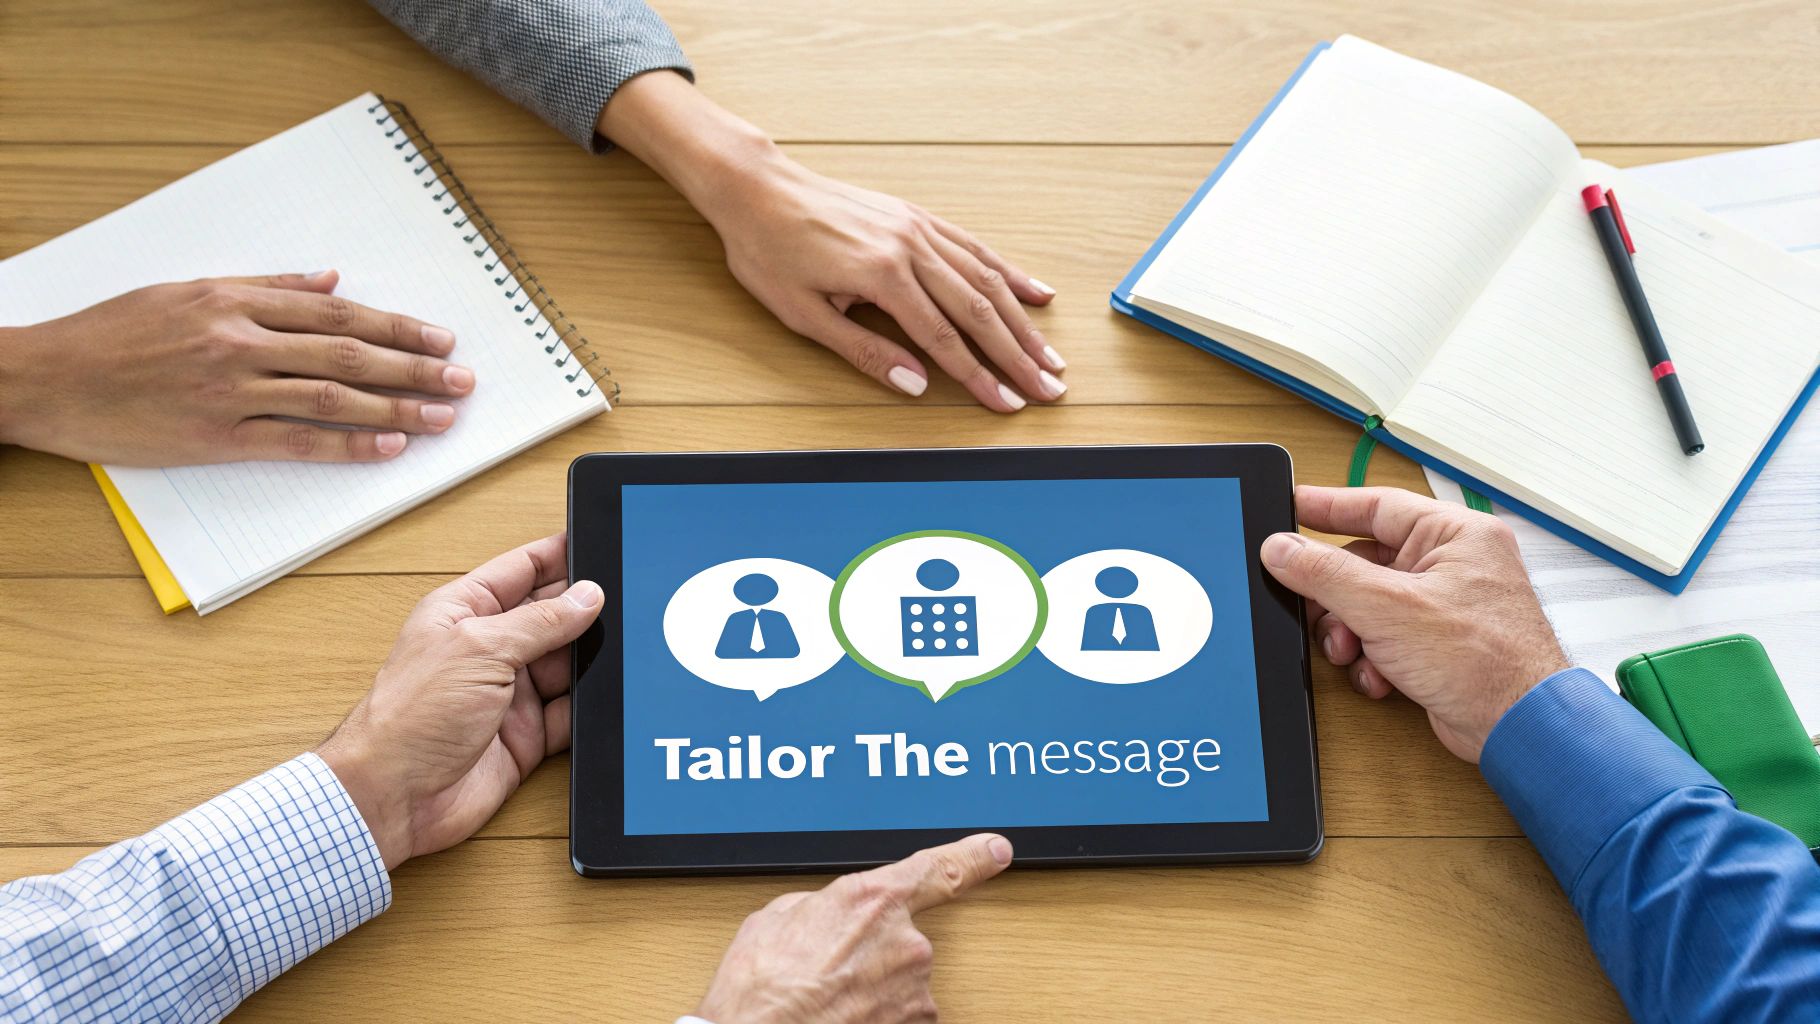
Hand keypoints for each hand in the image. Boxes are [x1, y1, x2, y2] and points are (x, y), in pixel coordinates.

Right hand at [0, 270, 474, 465]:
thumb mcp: (186, 289)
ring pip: (332, 395)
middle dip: (413, 366)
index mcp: (235, 301)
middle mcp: (239, 341)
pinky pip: (295, 441)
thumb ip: (264, 285)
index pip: (338, 313)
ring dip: (395, 407)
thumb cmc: (112, 333)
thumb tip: (329, 279)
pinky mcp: (214, 436)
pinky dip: (346, 444)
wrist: (45, 377)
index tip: (439, 337)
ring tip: (442, 415)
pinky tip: (387, 447)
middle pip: (348, 351)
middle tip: (461, 378)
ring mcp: (229, 390)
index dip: (397, 325)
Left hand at [316, 533, 601, 869]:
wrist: (395, 798)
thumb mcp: (480, 650)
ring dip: (589, 660)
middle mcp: (487, 650)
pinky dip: (589, 707)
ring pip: (566, 665)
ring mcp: (508, 693)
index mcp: (464, 612)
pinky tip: (604, 698)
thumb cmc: (408, 719)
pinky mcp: (525, 736)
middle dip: (585, 611)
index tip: (600, 545)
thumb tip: (586, 596)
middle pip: (551, 617)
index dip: (560, 556)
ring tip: (620, 649)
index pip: (522, 570)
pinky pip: (570, 714)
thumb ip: (540, 622)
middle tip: (624, 602)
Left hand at [597, 71, 1062, 412]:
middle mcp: (910, 246)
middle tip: (1050, 387)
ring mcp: (917, 227)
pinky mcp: (916, 216)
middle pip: (979, 311)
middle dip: (1018, 355)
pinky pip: (974, 246)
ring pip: (985, 279)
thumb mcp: (803, 313)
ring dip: (1022, 321)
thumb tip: (915, 385)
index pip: (944, 339)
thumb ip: (864, 351)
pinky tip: (1035, 292)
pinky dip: (1009, 272)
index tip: (1007, 404)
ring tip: (1051, 354)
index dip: (980, 377)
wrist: (756, 187)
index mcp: (881, 275)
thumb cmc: (768, 250)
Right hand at [693, 834, 1013, 1023]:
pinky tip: (840, 1013)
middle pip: (906, 936)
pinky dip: (874, 1015)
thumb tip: (828, 913)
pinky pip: (900, 1013)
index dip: (974, 857)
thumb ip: (822, 905)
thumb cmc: (761, 991)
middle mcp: (905, 942)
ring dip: (872, 986)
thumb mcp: (777, 919)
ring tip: (827, 995)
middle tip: (828, 967)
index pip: (941, 868)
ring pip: (902, 980)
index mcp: (873, 899)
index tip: (995, 850)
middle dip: (873, 950)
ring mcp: (914, 991)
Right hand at [1259, 486, 1568, 761]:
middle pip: (1363, 563)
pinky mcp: (1437, 644)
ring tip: (1351, 650)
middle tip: (1310, 606)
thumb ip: (1326, 574)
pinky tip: (1379, 675)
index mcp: (1454, 534)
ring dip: (1350, 633)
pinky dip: (1372, 657)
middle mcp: (1452, 563)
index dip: (1326, 508)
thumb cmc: (1486, 661)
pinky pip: (1383, 637)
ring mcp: (1445, 605)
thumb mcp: (1387, 607)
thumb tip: (1282, 548)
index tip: (1287, 509)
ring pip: (1367, 604)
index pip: (1376, 505)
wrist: (1518, 727)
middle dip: (1335, 597)